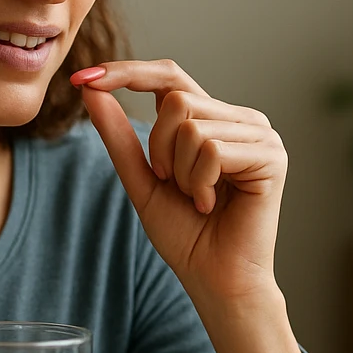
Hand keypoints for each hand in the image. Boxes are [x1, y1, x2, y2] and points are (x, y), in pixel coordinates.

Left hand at [71, 60, 286, 300]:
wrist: (214, 281)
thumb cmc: (185, 236)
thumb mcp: (142, 179)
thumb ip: (120, 135)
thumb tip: (91, 89)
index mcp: (213, 119)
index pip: (169, 76)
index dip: (126, 72)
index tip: (80, 79)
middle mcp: (240, 119)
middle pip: (176, 99)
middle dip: (159, 148)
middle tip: (174, 186)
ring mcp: (261, 135)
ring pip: (192, 125)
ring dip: (181, 172)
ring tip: (198, 199)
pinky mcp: (272, 156)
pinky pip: (212, 149)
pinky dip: (200, 183)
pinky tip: (212, 205)